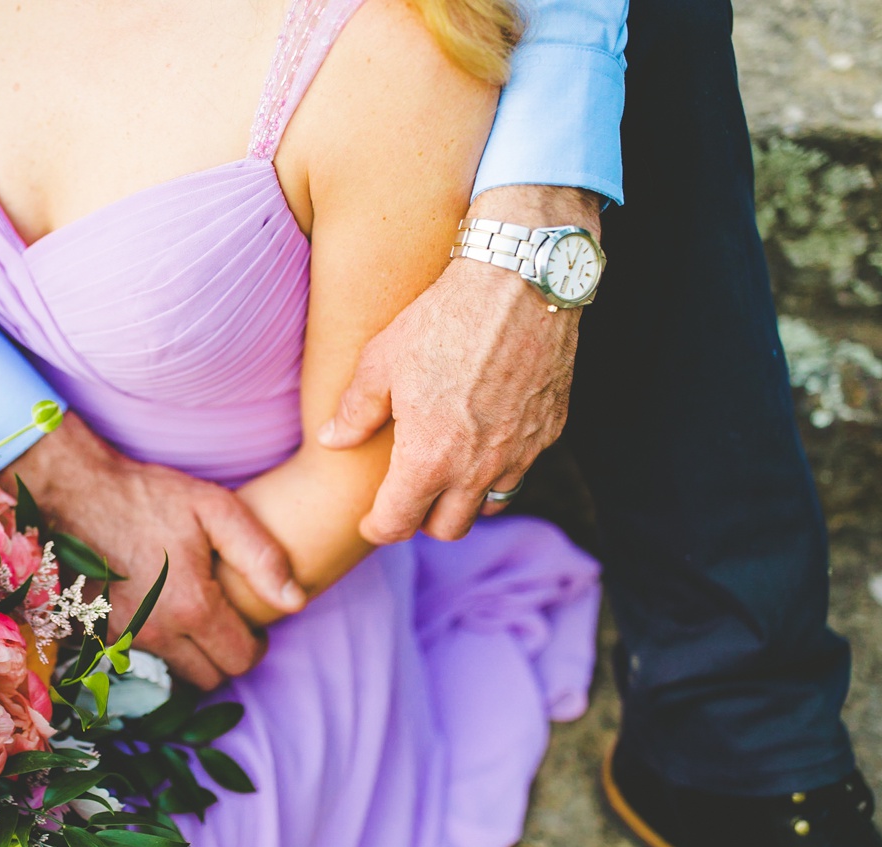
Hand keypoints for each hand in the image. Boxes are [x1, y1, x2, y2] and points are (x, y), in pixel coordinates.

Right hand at [0, 413, 304, 688]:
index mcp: (193, 607)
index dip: (255, 646)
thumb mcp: (215, 509)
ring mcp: (124, 636)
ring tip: (192, 613)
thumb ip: (261, 556)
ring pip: (175, 673)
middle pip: (209, 677)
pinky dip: (156, 646)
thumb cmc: (149, 496)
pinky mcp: (99, 634)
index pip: (240, 661)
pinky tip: (158, 610)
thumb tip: (295, 601)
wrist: (77, 492)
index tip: (252, 625)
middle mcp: (157, 632)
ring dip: (190, 653)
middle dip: (224, 654)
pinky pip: (141, 659)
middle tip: (224, 619)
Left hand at [317, 185, 601, 543]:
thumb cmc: (442, 318)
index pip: (398, 524)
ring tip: (445, 470)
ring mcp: (520, 453)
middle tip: (406, 496)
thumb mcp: (381, 362)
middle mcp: (478, 468)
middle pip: (448, 528)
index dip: (376, 527)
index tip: (369, 520)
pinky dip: (497, 468)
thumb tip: (332, 440)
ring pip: (489, 505)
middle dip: (422, 520)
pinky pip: (520, 470)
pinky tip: (482, 438)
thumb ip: (356, 411)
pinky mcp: (549, 432)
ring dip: (463, 498)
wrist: (521, 283)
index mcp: (429, 459)